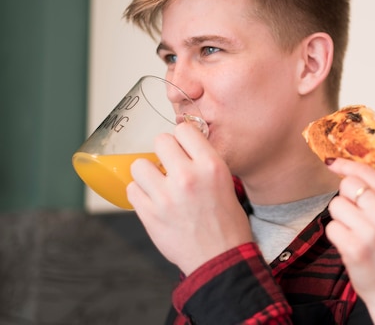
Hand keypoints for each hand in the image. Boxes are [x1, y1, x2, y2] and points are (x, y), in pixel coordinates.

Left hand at [127, 122, 251, 275]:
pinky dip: (140, 193)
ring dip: (148, 172)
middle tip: (169, 165)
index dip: (182, 138)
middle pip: (160, 141)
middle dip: (164, 152)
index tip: (182, 147)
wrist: (220, 260)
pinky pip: (132, 189)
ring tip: (158, 183)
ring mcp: (165, 196)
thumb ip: (203, 163)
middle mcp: (187, 176)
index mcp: (211, 166)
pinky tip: (152, 199)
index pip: (184, 129)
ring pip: (139, 164)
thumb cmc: (227, 224)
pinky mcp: (149, 215)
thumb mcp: (225, 183)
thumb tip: (183, 148)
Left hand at [325, 159, 374, 323]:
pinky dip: (336, 236)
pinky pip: (331, 228)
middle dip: (344, 198)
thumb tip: (346, 170)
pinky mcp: (355, 248)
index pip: (367, 172)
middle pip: (348, 185)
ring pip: (336, 205)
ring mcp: (371, 232)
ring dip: (339, 219)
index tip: (331, 162)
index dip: (345, 165)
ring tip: (354, 234)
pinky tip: (349, 246)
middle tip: (354, 217)